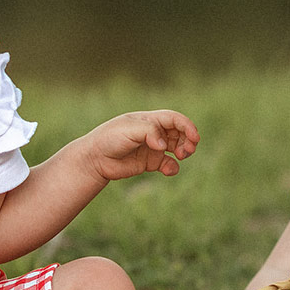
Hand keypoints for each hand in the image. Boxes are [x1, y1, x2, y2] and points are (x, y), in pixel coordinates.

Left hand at [83, 110, 199, 182]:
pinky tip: (168, 170)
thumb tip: (163, 144)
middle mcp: (153, 132)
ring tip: (181, 156)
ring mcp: (153, 148)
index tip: (194, 138)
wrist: (95, 159)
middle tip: (187, 150)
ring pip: (177, 147)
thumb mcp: (129, 130)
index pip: (175, 119)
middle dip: (188, 140)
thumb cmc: (109, 139)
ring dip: (184, 151)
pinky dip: (173, 167)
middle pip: (179, 132)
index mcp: (150, 120)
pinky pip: (168, 164)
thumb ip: (149, 132)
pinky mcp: (150, 163)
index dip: (187, 126)